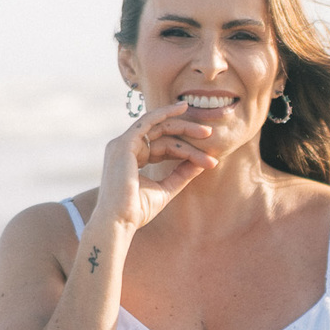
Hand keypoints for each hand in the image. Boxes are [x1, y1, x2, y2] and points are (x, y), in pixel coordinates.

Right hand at [94, 103, 217, 231]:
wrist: (119, 221)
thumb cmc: (137, 210)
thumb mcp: (165, 188)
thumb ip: (181, 174)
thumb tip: (201, 163)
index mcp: (131, 159)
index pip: (161, 146)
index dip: (185, 150)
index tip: (208, 158)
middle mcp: (124, 148)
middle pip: (161, 133)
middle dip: (187, 133)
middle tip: (210, 135)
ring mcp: (122, 144)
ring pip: (159, 129)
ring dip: (184, 128)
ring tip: (207, 132)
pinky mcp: (124, 144)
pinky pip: (147, 121)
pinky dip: (165, 113)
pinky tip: (182, 108)